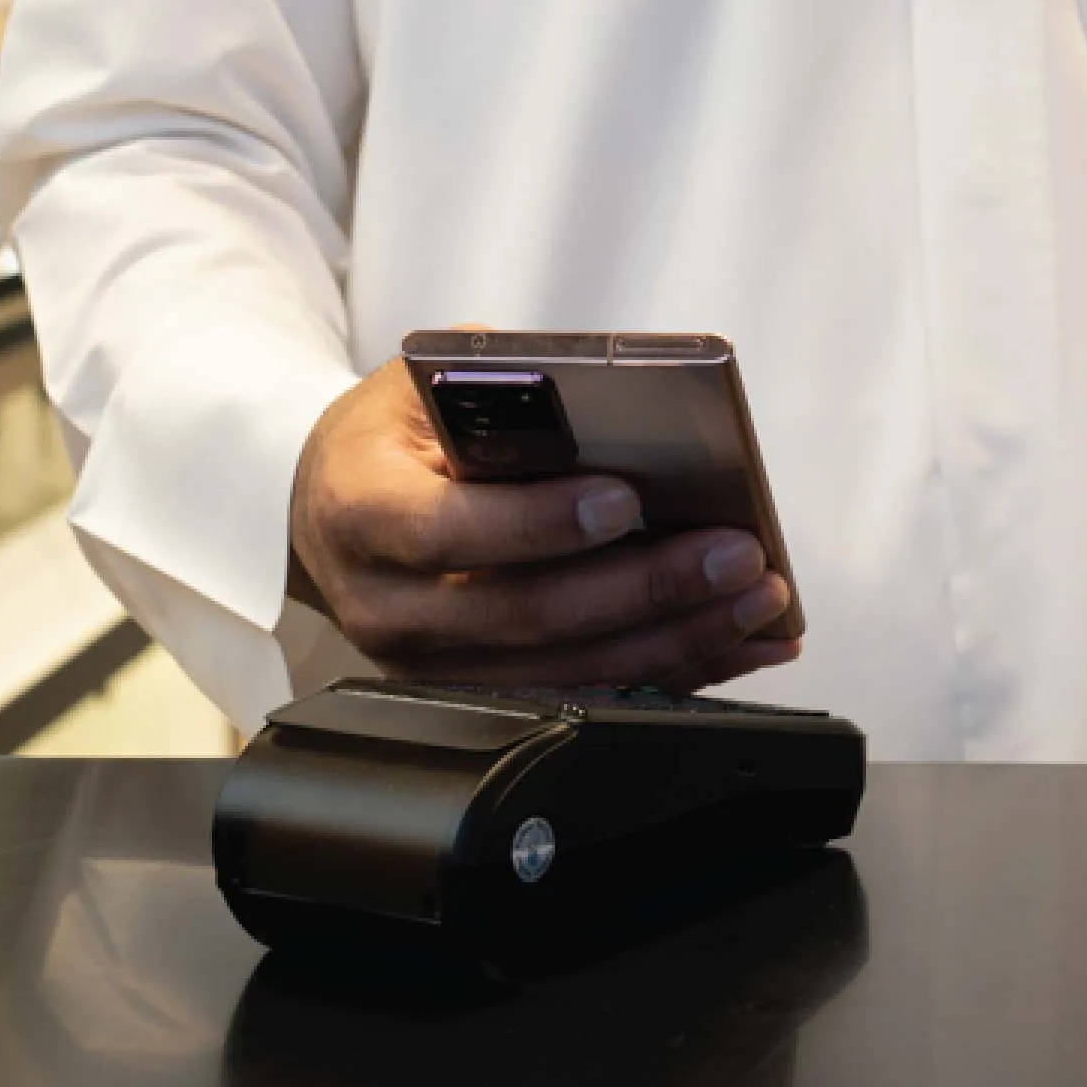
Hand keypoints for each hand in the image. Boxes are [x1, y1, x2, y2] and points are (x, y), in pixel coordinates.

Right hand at [288, 356, 801, 688]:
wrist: (328, 507)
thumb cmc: (393, 436)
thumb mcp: (423, 388)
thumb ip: (504, 397)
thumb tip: (620, 415)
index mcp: (361, 511)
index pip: (451, 530)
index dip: (542, 523)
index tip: (628, 500)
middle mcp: (386, 605)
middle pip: (526, 615)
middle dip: (644, 587)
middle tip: (736, 554)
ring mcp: (425, 668)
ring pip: (563, 673)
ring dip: (675, 641)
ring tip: (758, 599)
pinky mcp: (470, 697)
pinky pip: (582, 696)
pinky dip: (669, 671)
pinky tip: (736, 641)